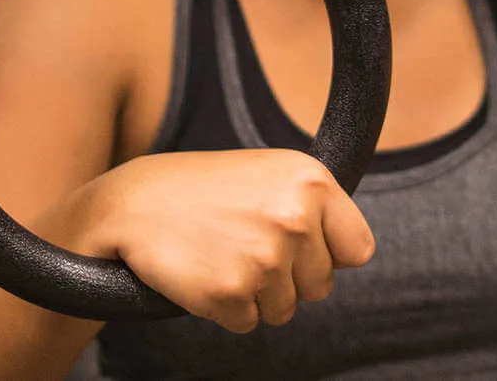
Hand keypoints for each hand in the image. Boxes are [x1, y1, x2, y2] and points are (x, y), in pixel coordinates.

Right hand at [86, 149, 374, 331]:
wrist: (137, 202)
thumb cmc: (211, 188)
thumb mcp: (276, 173)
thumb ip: (320, 207)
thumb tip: (357, 254)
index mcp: (314, 182)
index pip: (358, 250)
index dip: (330, 255)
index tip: (304, 246)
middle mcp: (297, 218)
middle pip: (321, 286)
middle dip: (289, 277)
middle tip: (248, 245)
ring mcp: (265, 257)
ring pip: (285, 309)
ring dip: (258, 295)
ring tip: (226, 254)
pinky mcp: (231, 293)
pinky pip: (248, 323)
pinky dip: (228, 308)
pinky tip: (207, 272)